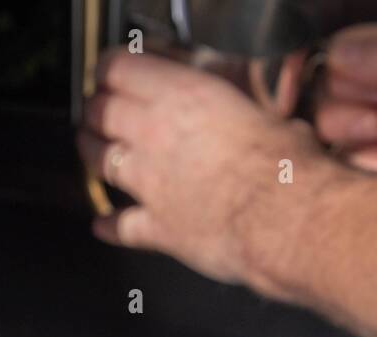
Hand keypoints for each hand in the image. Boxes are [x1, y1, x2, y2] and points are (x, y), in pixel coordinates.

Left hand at [78, 49, 329, 292]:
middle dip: (94, 111)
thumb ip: (243, 113)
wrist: (285, 220)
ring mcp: (152, 183)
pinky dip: (109, 226)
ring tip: (91, 151)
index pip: (121, 69)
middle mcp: (157, 135)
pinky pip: (122, 226)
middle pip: (102, 114)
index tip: (108, 72)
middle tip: (96, 111)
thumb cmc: (285, 165)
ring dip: (91, 155)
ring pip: (101, 162)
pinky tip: (102, 226)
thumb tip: (254, 120)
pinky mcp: (158, 228)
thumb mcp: (268, 113)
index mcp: (183, 96)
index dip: (108, 70)